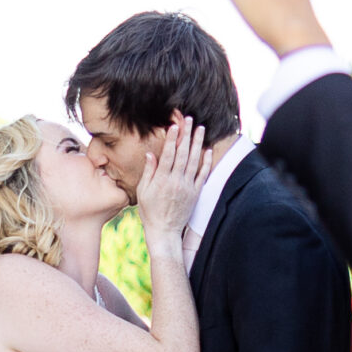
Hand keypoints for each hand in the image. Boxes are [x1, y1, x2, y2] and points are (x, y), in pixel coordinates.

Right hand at [135, 112, 208, 241]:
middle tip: (190, 120)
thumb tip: (151, 154)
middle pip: (183, 154)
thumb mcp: (143, 191)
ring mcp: (187, 187)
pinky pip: (203, 175)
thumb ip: (149, 172)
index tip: (175, 126)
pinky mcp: (195, 193)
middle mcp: (176, 182)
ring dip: (198, 143)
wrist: (164, 231)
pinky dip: (206, 162)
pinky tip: (208, 150)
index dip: (172, 139)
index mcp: (161, 180)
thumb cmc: (150, 211)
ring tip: (201, 129)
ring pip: (195, 161)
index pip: (168, 155)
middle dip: (187, 135)